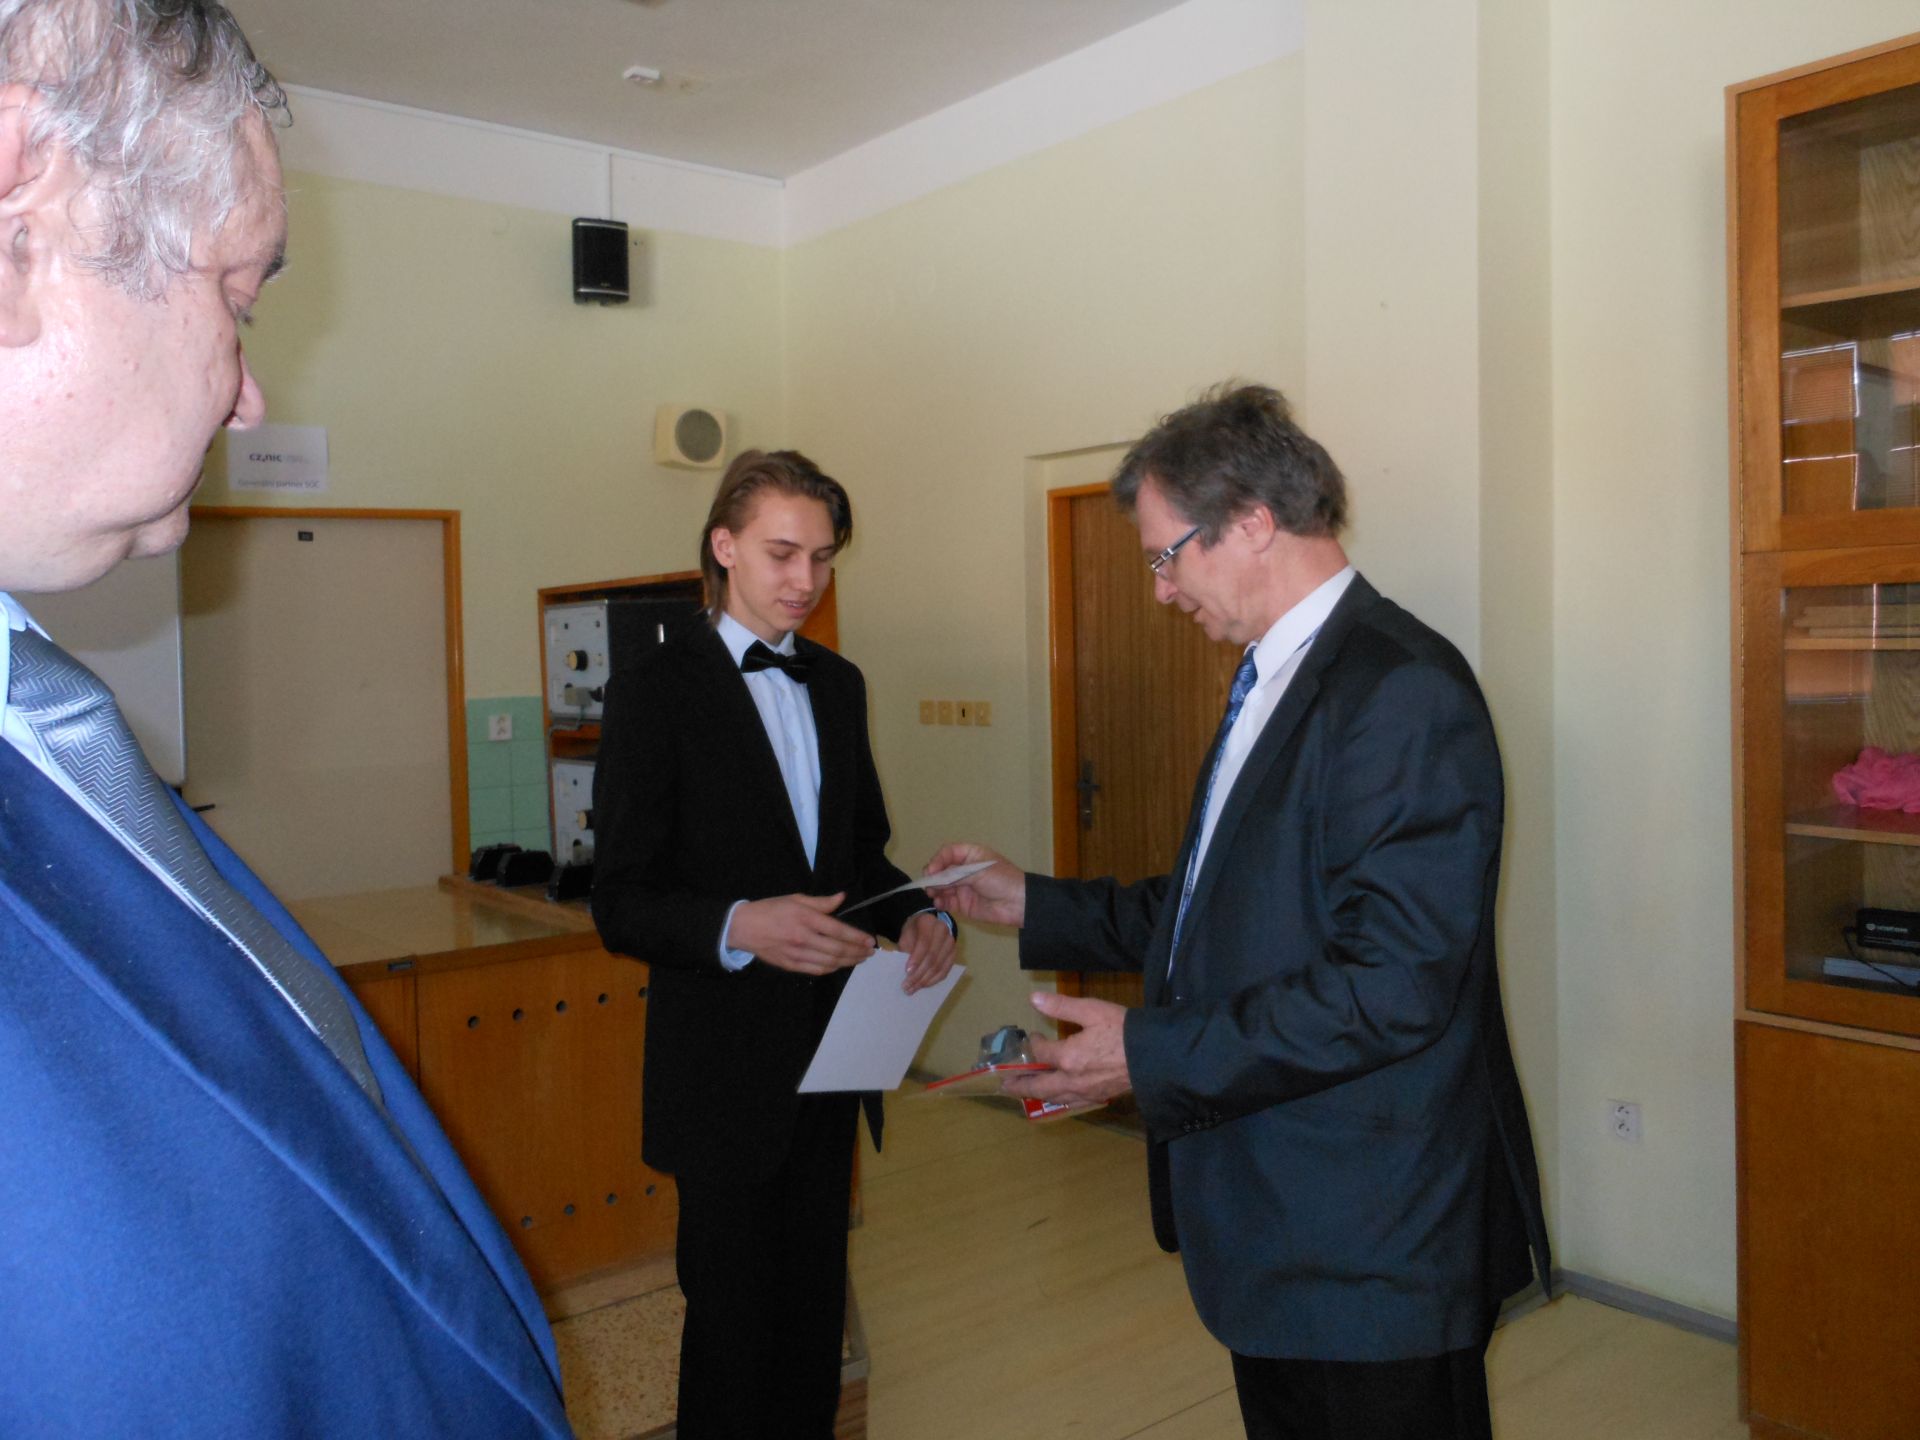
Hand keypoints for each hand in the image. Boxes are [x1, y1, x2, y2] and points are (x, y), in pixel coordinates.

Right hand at [727, 893, 875, 975]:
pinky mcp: (790, 965)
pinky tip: (840, 965)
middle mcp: (803, 937)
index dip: (856, 937)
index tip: (869, 941)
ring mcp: (796, 954)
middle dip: (856, 952)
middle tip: (869, 953)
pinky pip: (816, 970)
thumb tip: (842, 898)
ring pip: (829, 962)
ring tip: (859, 959)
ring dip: (847, 962)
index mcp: (805, 918)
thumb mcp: (796, 899)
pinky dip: (831, 969)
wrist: (744, 927)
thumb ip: (821, 902)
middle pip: (837, 949)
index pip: (837, 930)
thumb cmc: (771, 909)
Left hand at [899, 911, 956, 994]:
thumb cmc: (913, 932)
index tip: (907, 972)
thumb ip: (906, 951)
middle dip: (918, 974)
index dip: (916, 958)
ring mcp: (951, 943)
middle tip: (906, 986)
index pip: (924, 942)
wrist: (927, 926)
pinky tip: (924, 985)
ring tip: (912, 989)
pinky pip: (945, 970)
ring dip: (925, 980)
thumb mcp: (906, 936)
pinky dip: (934, 980)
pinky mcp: (954, 954)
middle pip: (932, 957)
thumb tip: (907, 973)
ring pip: (939, 966)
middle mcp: (943, 931)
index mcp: (928, 922)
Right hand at [922, 842, 1026, 927]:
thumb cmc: (1002, 880)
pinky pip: (946, 901)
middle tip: (928, 884)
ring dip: (934, 889)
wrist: (1019, 904)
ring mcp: (962, 887)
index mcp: (971, 855)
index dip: (937, 860)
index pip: (948, 853)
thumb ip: (955, 875)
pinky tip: (939, 903)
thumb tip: (934, 879)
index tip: (931, 871)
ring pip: (941, 886)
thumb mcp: (978, 872)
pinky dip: (940, 902)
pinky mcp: (962, 904)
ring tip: (933, 894)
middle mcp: (964, 870)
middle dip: (933, 876)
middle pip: (941, 870)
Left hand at [1000, 992, 1132, 1106]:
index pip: (1041, 1052)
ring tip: (1025, 1093)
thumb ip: (1061, 1006)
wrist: (1155, 1055)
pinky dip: (1059, 1101)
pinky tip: (1060, 1098)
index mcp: (1069, 1057)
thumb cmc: (1124, 1030)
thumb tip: (1034, 999)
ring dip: (1037, 1095)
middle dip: (1020, 1085)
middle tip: (1005, 1085)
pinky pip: (1072, 1104)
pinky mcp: (1099, 1098)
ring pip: (1055, 1098)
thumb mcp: (1092, 1010)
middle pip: (1040, 1086)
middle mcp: (1073, 1080)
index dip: (1034, 1043)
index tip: (1033, 1036)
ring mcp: (1086, 1093)